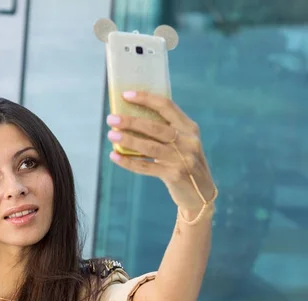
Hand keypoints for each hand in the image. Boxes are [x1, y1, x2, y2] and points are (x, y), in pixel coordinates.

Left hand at [106, 91, 216, 218]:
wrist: (200, 194)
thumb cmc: (184, 162)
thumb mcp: (182, 143)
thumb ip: (164, 131)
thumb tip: (128, 119)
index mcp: (189, 127)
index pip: (167, 106)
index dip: (146, 98)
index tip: (126, 95)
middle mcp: (188, 141)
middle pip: (156, 127)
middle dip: (131, 121)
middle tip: (111, 118)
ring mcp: (183, 159)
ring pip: (150, 147)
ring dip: (128, 140)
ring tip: (111, 135)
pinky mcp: (175, 175)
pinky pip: (146, 166)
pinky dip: (128, 162)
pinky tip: (114, 156)